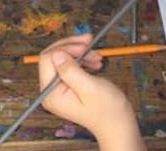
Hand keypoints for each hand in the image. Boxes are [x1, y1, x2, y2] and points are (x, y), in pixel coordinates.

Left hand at [39, 34, 145, 150]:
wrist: (117, 123)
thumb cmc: (107, 109)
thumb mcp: (89, 87)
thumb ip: (70, 70)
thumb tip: (57, 53)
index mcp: (51, 93)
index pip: (47, 59)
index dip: (65, 48)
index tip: (84, 46)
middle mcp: (50, 91)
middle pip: (53, 57)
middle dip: (72, 47)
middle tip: (90, 42)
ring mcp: (58, 89)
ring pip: (62, 58)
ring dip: (80, 53)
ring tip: (97, 56)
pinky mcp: (67, 86)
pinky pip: (69, 65)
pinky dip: (82, 60)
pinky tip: (94, 62)